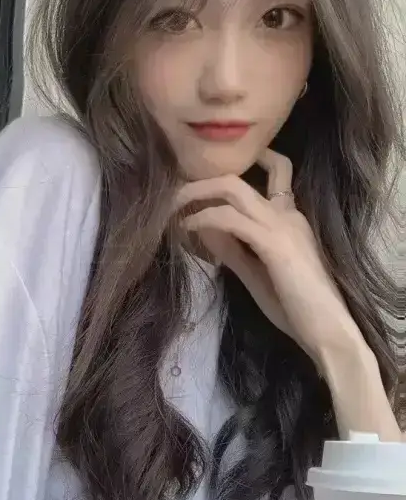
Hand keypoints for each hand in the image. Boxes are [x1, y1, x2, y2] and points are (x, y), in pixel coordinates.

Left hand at [172, 149, 358, 371]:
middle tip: (173, 193)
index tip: (201, 179)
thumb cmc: (297, 308)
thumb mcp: (255, 273)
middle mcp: (286, 212)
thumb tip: (206, 231)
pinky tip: (186, 228)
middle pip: (238, 177)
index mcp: (288, 218)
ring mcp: (281, 225)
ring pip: (232, 188)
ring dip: (195, 193)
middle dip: (200, 180)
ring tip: (170, 207)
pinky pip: (229, 219)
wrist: (329, 332)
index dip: (239, 167)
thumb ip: (233, 250)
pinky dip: (203, 218)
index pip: (273, 171)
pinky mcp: (274, 243)